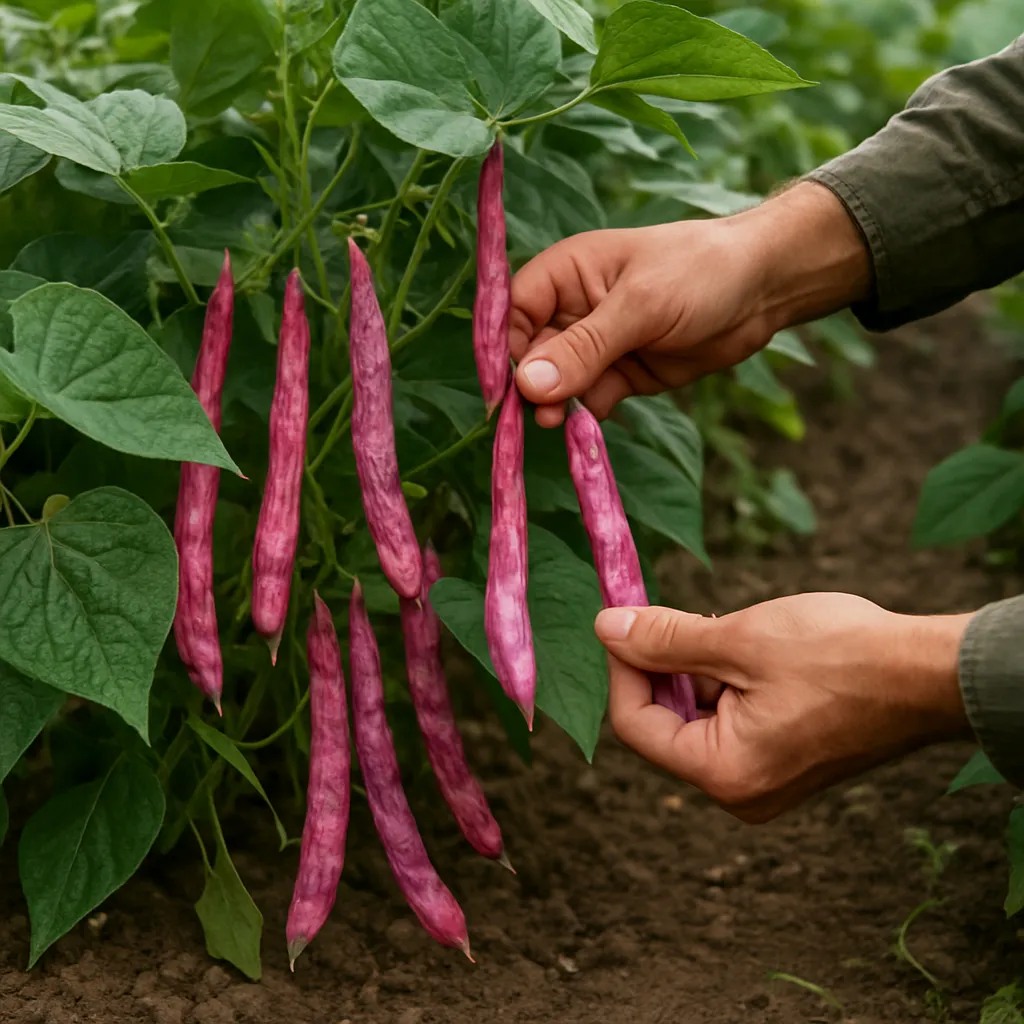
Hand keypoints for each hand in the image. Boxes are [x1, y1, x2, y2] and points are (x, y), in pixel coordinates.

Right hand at [510, 182, 871, 425]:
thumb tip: (528, 385)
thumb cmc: (700, 273)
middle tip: (540, 413)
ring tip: (559, 421)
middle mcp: (575, 308)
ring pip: (560, 382)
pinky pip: (590, 398)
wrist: (763, 289)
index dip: (505, 347)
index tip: (503, 386)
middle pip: (532, 352)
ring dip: (558, 403)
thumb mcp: (638, 306)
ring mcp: (598, 344)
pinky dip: (587, 413)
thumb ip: (584, 347)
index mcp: (567, 273)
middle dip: (532, 383)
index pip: (515, 311)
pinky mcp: (622, 373)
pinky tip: (590, 422)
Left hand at [594, 594, 973, 821]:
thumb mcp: (739, 639)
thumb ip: (664, 640)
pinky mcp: (786, 762)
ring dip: (699, 669)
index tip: (624, 619)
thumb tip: (605, 628)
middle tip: (675, 615)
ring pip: (700, 718)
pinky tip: (752, 649)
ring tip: (732, 630)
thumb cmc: (841, 655)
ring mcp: (766, 781)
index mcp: (724, 773)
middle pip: (666, 723)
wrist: (930, 672)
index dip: (622, 666)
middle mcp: (741, 791)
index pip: (636, 724)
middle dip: (664, 666)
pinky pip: (732, 722)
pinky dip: (727, 683)